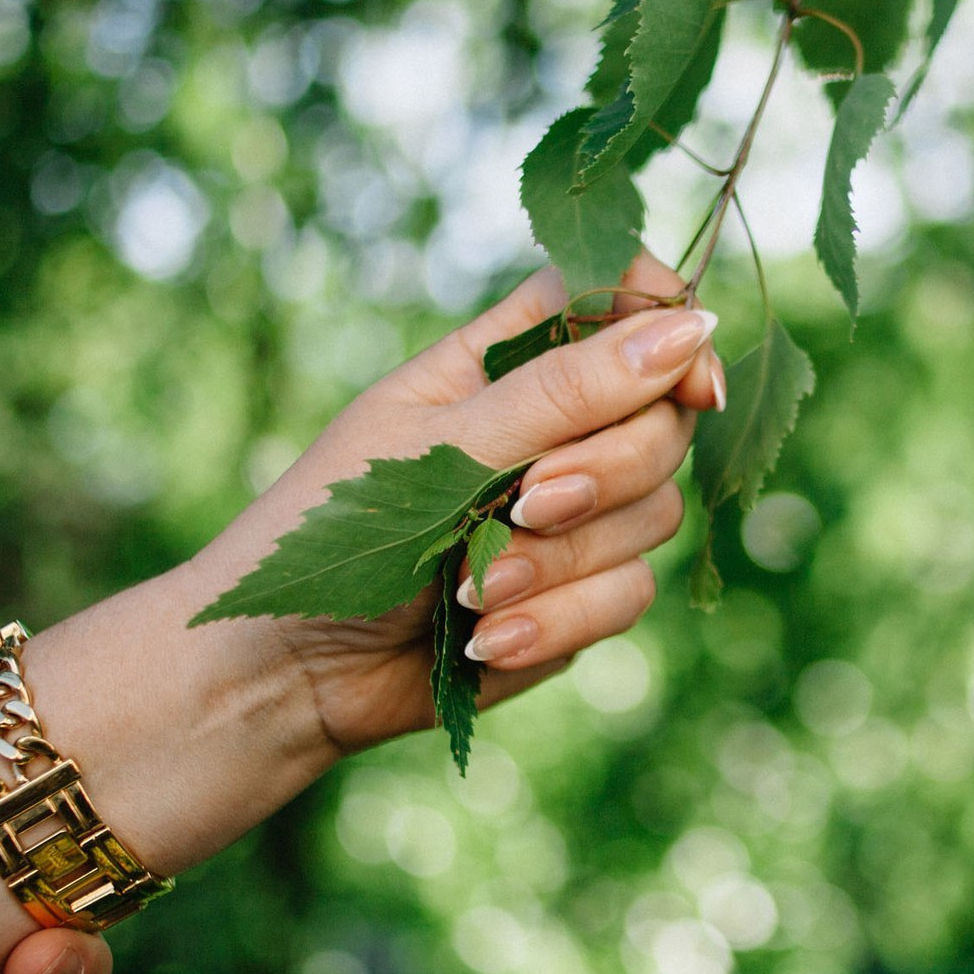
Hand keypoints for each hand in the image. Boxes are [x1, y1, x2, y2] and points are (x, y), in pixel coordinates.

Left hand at [114, 253, 719, 865]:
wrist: (282, 674)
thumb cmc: (331, 537)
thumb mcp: (442, 449)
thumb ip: (566, 393)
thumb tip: (690, 328)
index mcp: (505, 362)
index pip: (618, 299)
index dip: (668, 324)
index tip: (687, 376)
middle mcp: (551, 429)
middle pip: (660, 415)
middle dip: (605, 469)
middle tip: (527, 503)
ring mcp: (572, 516)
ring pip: (655, 513)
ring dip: (565, 560)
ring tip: (471, 589)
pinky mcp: (576, 597)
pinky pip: (627, 595)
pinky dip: (557, 620)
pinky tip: (485, 640)